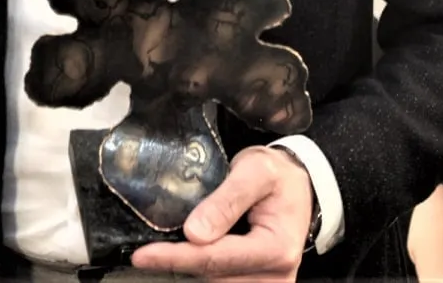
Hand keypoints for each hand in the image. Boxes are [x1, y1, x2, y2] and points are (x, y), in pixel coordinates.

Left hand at [131, 145, 313, 279]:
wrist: (300, 188)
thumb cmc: (278, 176)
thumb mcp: (255, 171)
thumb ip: (227, 199)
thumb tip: (193, 233)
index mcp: (277, 248)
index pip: (216, 259)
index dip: (175, 257)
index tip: (143, 256)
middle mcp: (276, 276)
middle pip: (213, 276)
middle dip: (180, 261)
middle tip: (152, 247)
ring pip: (214, 282)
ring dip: (191, 265)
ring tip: (175, 246)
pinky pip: (222, 280)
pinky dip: (203, 268)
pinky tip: (191, 252)